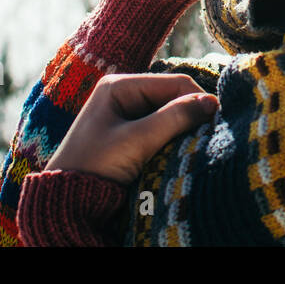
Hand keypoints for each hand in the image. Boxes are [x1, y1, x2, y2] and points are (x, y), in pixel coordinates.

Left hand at [45, 74, 218, 183]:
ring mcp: (127, 114)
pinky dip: (174, 137)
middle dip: (191, 114)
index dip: (198, 99)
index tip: (218, 120)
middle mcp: (123, 94)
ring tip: (199, 142)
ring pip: (170, 114)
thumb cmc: (94, 166)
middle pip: (172, 96)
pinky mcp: (130, 134)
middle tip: (210, 134)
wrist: (66, 200)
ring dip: (184, 127)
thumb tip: (212, 103)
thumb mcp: (136, 141)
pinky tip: (183, 148)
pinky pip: (162, 128)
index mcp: (119, 85)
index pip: (173, 83)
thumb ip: (174, 118)